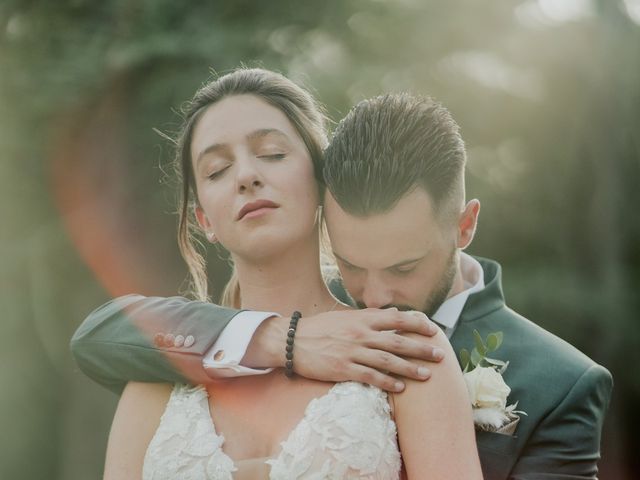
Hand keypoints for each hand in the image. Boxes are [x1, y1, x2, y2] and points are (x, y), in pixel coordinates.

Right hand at [245, 308, 443, 391]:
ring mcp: (353, 352)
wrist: (291, 341)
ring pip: (388, 361)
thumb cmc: (319, 328)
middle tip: (440, 355)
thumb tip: (394, 313)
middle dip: (421, 348)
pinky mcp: (344, 369)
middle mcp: (361, 334)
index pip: (397, 319)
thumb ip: (369, 316)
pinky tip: (400, 388)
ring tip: (427, 375)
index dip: (417, 324)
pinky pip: (370, 376)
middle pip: (398, 341)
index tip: (433, 330)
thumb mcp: (345, 316)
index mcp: (362, 318)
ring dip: (410, 368)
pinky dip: (387, 382)